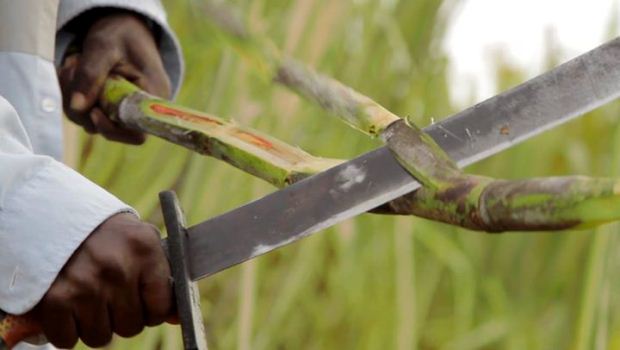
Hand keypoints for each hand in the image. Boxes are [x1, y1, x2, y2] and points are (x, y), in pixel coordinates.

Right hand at [29, 213, 173, 347]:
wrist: (63, 216)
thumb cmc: (112, 237)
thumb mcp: (145, 244)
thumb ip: (164, 280)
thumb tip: (177, 319)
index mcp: (145, 251)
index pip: (161, 308)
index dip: (153, 309)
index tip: (143, 299)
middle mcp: (117, 268)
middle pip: (131, 327)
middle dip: (123, 317)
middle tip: (111, 295)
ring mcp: (85, 284)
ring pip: (100, 338)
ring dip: (95, 325)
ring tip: (90, 298)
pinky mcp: (55, 298)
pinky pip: (66, 340)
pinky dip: (66, 330)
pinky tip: (70, 307)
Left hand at [58, 11, 171, 143]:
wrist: (125, 26)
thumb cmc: (121, 33)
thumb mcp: (104, 47)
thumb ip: (90, 75)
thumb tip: (76, 107)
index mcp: (153, 96)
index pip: (136, 132)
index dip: (112, 128)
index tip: (93, 110)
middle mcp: (143, 109)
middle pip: (111, 129)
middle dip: (84, 107)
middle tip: (73, 71)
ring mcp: (127, 110)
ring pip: (94, 123)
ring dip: (75, 99)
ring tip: (74, 65)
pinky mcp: (112, 107)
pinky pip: (89, 113)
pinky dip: (75, 96)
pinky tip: (75, 72)